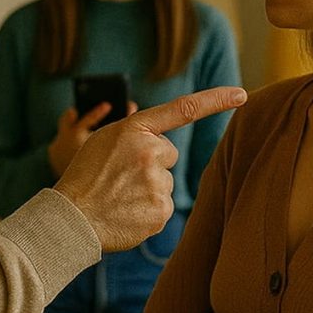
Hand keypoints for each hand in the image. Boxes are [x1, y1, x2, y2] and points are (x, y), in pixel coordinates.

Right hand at [54, 87, 246, 251]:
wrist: (71, 217)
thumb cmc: (85, 176)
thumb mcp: (103, 141)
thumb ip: (135, 134)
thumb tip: (162, 144)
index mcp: (135, 129)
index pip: (183, 109)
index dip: (215, 100)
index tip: (241, 94)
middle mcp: (150, 152)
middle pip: (168, 154)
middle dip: (151, 163)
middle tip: (121, 176)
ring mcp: (157, 183)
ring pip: (165, 182)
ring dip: (148, 188)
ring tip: (119, 196)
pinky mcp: (160, 211)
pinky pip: (162, 205)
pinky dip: (147, 210)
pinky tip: (126, 212)